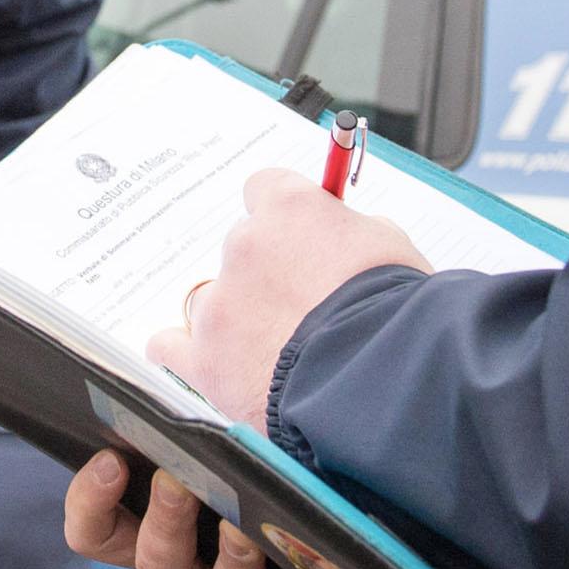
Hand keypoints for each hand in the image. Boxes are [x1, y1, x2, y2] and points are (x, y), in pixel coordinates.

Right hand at [64, 452, 366, 568]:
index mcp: (162, 552)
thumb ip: (206, 423)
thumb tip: (179, 348)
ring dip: (233, 566)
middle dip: (167, 521)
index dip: (91, 501)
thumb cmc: (292, 522)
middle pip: (156, 568)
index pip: (97, 535)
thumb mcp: (246, 472)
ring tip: (249, 529)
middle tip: (180, 479)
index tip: (110, 459)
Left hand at [146, 168, 431, 427]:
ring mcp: (220, 304)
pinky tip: (204, 359)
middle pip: (243, 249)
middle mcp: (244, 246)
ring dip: (240, 317)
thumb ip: (354, 233)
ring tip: (278, 349)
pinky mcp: (206, 360)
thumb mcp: (393, 247)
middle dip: (269, 274)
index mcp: (289, 209)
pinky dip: (184, 352)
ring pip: (217, 300)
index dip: (285, 219)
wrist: (380, 379)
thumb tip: (344, 238)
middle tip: (305, 308)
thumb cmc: (398, 311)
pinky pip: (171, 346)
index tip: (298, 237)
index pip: (265, 189)